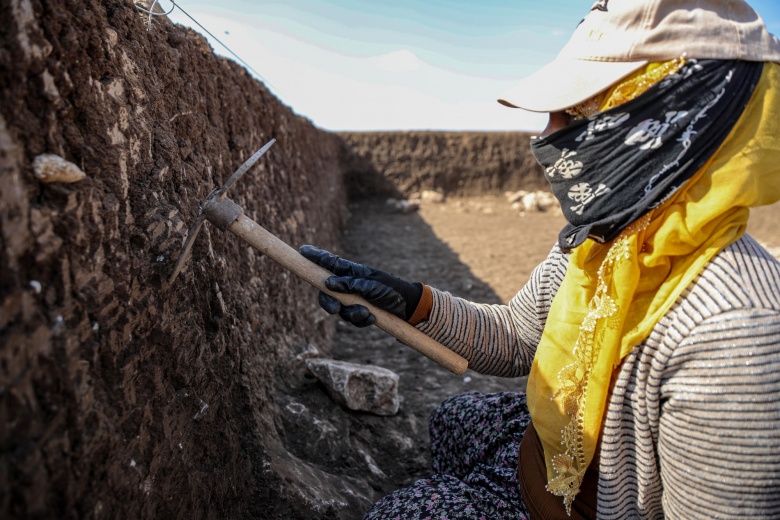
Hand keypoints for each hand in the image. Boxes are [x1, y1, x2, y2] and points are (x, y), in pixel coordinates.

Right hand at [299, 245, 421, 327]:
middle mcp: (350, 285)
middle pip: (327, 292)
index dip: (315, 256)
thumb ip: (350, 284)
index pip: (330, 263)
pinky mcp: (360, 312)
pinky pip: (352, 319)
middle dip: (328, 302)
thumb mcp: (372, 286)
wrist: (409, 308)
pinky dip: (361, 321)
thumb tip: (327, 283)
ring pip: (340, 309)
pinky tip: (372, 318)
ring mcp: (354, 299)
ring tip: (367, 313)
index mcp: (352, 272)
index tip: (303, 250)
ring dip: (351, 314)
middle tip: (334, 309)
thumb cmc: (392, 290)